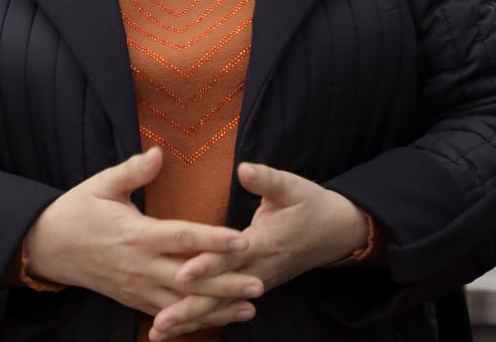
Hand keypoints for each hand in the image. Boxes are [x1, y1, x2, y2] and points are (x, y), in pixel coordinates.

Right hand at [22, 147, 262, 316]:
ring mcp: (137, 287)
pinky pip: (169, 313)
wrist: (47, 247)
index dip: (212, 239)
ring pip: (183, 302)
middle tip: (259, 282)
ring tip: (250, 307)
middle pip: (189, 277)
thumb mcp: (101, 185)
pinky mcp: (134, 300)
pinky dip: (195, 318)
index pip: (181, 237)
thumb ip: (132, 171)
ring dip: (217, 307)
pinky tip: (220, 318)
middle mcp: (139, 266)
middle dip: (225, 282)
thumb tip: (158, 153)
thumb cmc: (77, 210)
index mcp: (135, 234)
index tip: (241, 239)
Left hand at [150, 163, 368, 338]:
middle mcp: (258, 269)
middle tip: (161, 321)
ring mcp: (256, 282)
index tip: (181, 273)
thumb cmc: (310, 206)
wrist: (335, 233)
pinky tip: (179, 326)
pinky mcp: (253, 287)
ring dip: (191, 318)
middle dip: (189, 307)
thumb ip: (267, 179)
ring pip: (220, 306)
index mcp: (264, 243)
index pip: (231, 257)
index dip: (207, 266)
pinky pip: (225, 307)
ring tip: (160, 331)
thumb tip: (244, 169)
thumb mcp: (292, 187)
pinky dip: (202, 318)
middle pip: (220, 292)